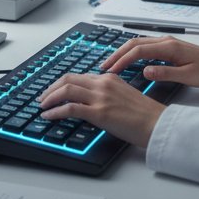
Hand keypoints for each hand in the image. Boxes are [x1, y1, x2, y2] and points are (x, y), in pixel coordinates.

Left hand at [38, 72, 165, 148]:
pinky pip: (70, 108)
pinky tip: (48, 116)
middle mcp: (103, 83)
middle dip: (51, 88)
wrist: (156, 123)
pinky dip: (55, 111)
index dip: (62, 83)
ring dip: (50, 98)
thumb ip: (107, 93)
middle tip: (43, 97)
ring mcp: (100, 97)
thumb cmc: (144, 114)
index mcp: (109, 78)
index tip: (54, 90)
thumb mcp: (124, 95)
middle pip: (68, 79)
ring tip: (42, 106)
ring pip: (66, 90)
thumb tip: (91, 102)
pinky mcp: (99, 112)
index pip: (79, 76)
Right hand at [100, 35, 198, 87]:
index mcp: (169, 47)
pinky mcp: (169, 46)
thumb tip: (145, 71)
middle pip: (134, 43)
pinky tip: (128, 60)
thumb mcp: (188, 77)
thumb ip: (165, 73)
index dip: (122, 60)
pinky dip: (133, 52)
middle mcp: (166, 41)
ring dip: (124, 52)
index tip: (111, 70)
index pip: (138, 51)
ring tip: (112, 63)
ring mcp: (167, 42)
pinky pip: (145, 46)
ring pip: (139, 43)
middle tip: (104, 66)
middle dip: (117, 53)